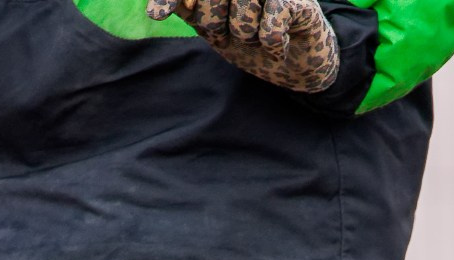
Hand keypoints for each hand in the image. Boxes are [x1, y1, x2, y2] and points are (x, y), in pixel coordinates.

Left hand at [146, 0, 340, 93]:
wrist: (294, 60)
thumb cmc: (248, 37)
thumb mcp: (209, 25)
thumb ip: (186, 8)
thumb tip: (156, 8)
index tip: (157, 15)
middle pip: (212, 4)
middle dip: (216, 26)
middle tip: (231, 31)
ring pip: (242, 19)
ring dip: (247, 37)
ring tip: (258, 33)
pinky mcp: (297, 0)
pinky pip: (270, 32)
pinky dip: (273, 46)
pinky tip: (279, 42)